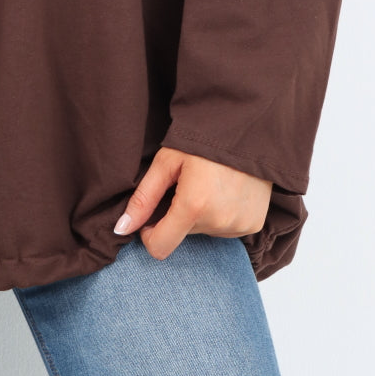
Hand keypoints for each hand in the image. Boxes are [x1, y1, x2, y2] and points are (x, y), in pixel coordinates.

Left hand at [113, 146, 272, 260]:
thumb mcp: (166, 163)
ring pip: (204, 232)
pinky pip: (226, 230)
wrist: (244, 128)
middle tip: (186, 185)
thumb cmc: (200, 141)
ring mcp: (239, 225)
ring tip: (207, 185)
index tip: (152, 214)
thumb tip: (121, 229)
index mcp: (193, 207)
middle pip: (182, 235)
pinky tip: (224, 192)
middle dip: (177, 216)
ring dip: (200, 215)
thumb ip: (143, 199)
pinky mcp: (253, 224)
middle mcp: (218, 222)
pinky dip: (220, 215)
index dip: (149, 233)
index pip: (159, 247)